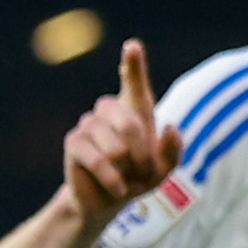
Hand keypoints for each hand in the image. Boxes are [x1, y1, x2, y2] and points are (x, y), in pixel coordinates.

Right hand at [57, 40, 183, 236]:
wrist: (107, 202)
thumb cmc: (138, 178)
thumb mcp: (164, 169)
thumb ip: (174, 149)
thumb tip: (170, 126)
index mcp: (134, 110)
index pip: (134, 83)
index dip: (133, 65)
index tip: (132, 46)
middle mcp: (110, 111)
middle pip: (130, 123)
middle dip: (141, 153)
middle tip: (143, 172)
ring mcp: (88, 124)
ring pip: (114, 145)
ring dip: (126, 168)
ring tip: (125, 179)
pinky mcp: (74, 142)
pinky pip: (96, 158)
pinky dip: (111, 177)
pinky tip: (115, 187)